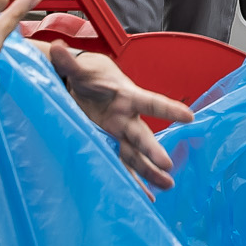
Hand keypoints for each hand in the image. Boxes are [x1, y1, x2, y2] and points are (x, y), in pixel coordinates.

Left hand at [44, 44, 192, 188]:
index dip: (168, 109)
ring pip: (137, 155)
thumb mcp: (80, 68)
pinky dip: (133, 181)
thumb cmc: (88, 74)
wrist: (85, 83)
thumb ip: (69, 62)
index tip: (189, 117)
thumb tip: (57, 48)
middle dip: (154, 150)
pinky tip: (147, 197)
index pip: (150, 102)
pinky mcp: (110, 145)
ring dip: (150, 171)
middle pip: (143, 135)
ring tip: (167, 186)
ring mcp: (119, 133)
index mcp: (127, 96)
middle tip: (167, 165)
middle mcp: (127, 117)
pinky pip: (123, 165)